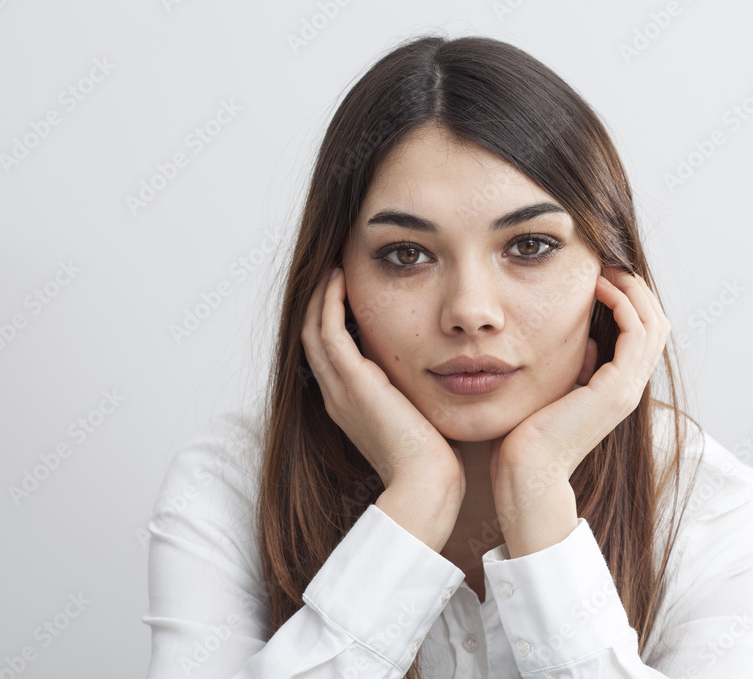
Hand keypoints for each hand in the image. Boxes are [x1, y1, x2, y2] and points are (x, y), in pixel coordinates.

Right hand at [301, 267, 465, 496]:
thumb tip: (439, 378)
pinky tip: (340, 280)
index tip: (348, 294)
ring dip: (319, 296)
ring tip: (333, 268)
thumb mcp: (420, 419)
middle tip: (332, 272)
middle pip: (312, 339)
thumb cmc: (434, 460)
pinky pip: (328, 331)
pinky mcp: (352, 383)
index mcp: (351, 406)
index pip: (330, 355)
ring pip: (313, 330)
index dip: (332, 321)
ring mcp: (340, 390)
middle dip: (319, 304)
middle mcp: (338, 396)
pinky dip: (328, 303)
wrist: (426, 485)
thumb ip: (416, 398)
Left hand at [488, 266, 671, 490]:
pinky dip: (623, 305)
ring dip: (631, 290)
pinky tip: (598, 289)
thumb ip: (577, 365)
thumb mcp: (556, 388)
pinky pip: (636, 334)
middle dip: (635, 288)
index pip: (642, 333)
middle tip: (607, 264)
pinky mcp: (617, 391)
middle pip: (656, 323)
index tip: (601, 275)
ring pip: (653, 323)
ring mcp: (627, 390)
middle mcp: (629, 389)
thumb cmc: (527, 434)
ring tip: (605, 270)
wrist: (526, 471)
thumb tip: (588, 342)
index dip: (629, 300)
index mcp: (616, 388)